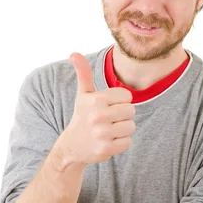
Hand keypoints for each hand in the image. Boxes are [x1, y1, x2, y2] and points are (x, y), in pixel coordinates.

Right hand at [53, 52, 135, 166]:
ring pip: (131, 127)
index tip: (108, 107)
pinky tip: (108, 141)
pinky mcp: (106, 149)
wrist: (71, 146)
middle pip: (131, 111)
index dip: (120, 102)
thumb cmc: (82, 116)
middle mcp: (98, 115)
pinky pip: (128, 142)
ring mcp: (102, 133)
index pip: (127, 97)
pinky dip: (121, 143)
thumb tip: (74, 53)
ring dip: (123, 130)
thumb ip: (83, 73)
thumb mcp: (83, 94)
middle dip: (123, 116)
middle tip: (109, 121)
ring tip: (109, 131)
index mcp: (96, 99)